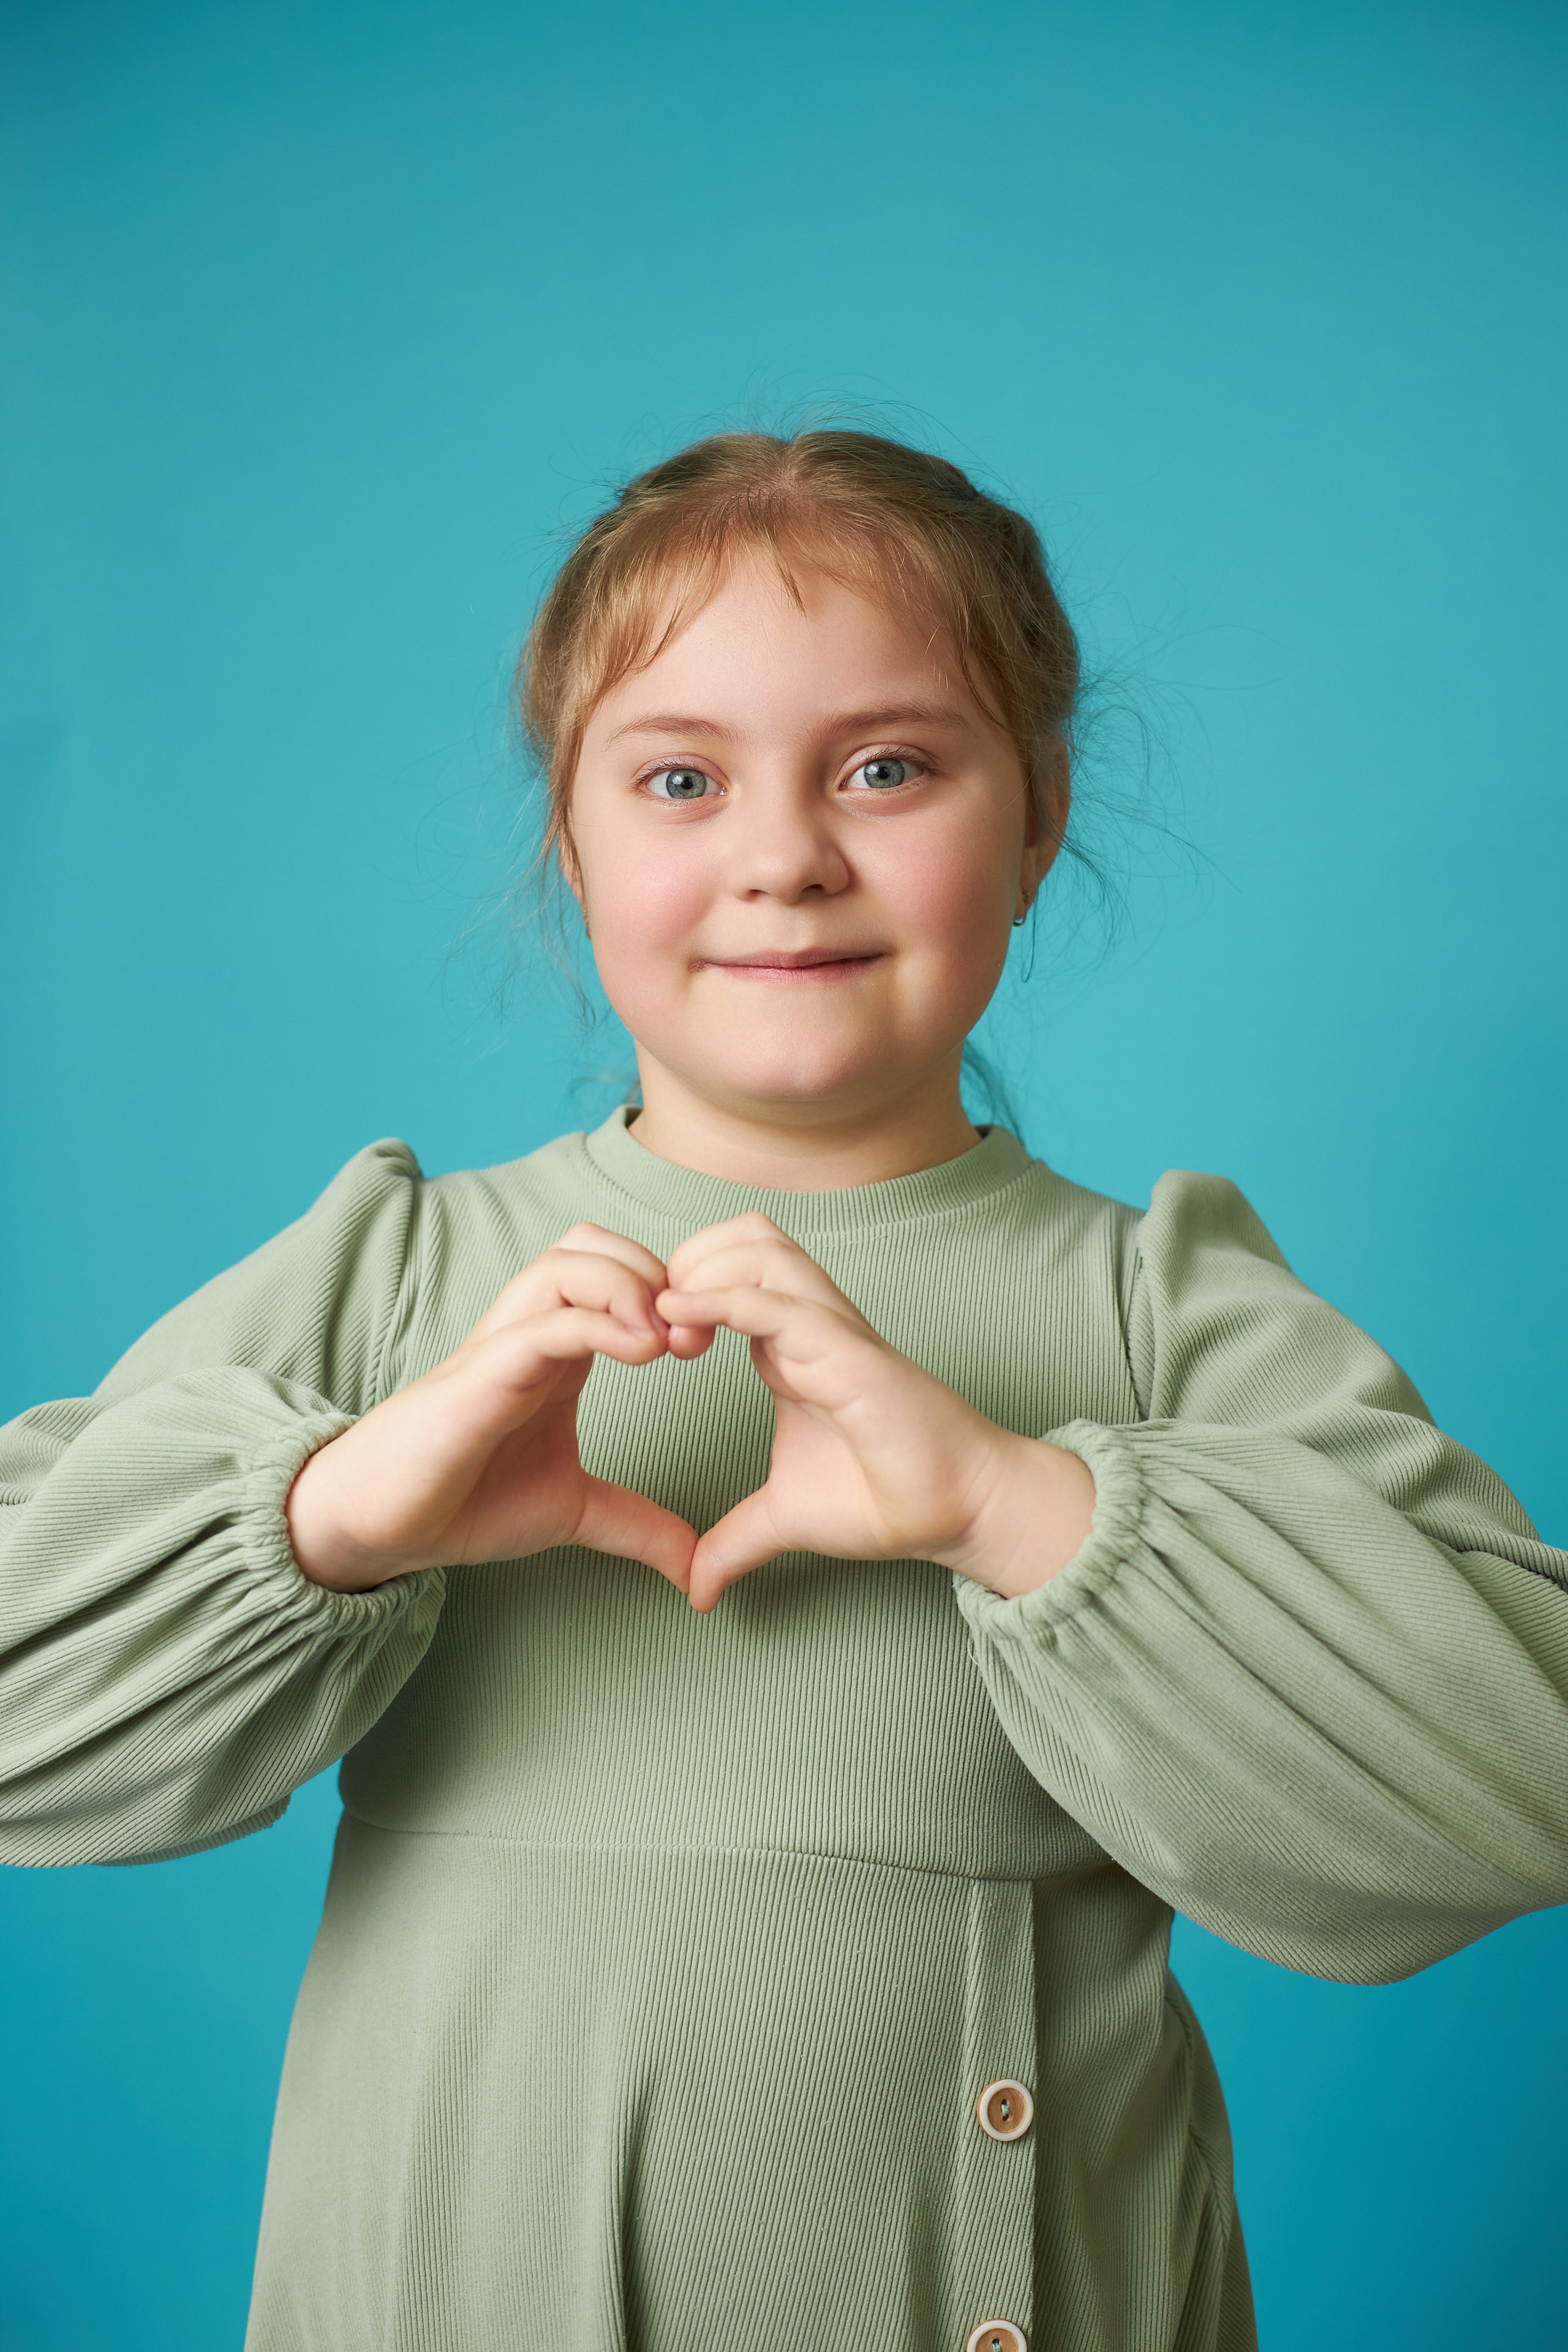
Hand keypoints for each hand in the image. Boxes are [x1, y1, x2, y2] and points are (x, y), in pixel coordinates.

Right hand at [285, 1226, 700, 1592]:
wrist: (383, 1526)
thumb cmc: (465, 1501)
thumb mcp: (575, 1511)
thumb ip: (637, 1526)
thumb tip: (695, 1565)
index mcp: (557, 1350)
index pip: (616, 1273)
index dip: (670, 1292)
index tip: (707, 1345)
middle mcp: (531, 1331)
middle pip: (593, 1244)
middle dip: (655, 1271)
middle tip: (692, 1333)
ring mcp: (504, 1344)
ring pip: (567, 1262)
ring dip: (630, 1284)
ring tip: (666, 1340)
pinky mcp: (481, 1372)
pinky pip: (544, 1320)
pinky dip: (599, 1321)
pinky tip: (640, 1352)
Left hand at [658, 1215, 1095, 1611]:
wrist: (956, 1512)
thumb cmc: (886, 1498)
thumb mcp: (785, 1519)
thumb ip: (735, 1541)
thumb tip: (695, 1590)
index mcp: (790, 1346)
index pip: (728, 1272)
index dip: (680, 1287)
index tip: (646, 1340)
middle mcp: (810, 1324)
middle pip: (742, 1236)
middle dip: (686, 1259)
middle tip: (654, 1321)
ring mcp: (831, 1331)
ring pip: (761, 1247)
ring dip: (703, 1269)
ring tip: (667, 1319)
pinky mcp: (848, 1352)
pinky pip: (779, 1302)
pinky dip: (724, 1299)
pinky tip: (682, 1316)